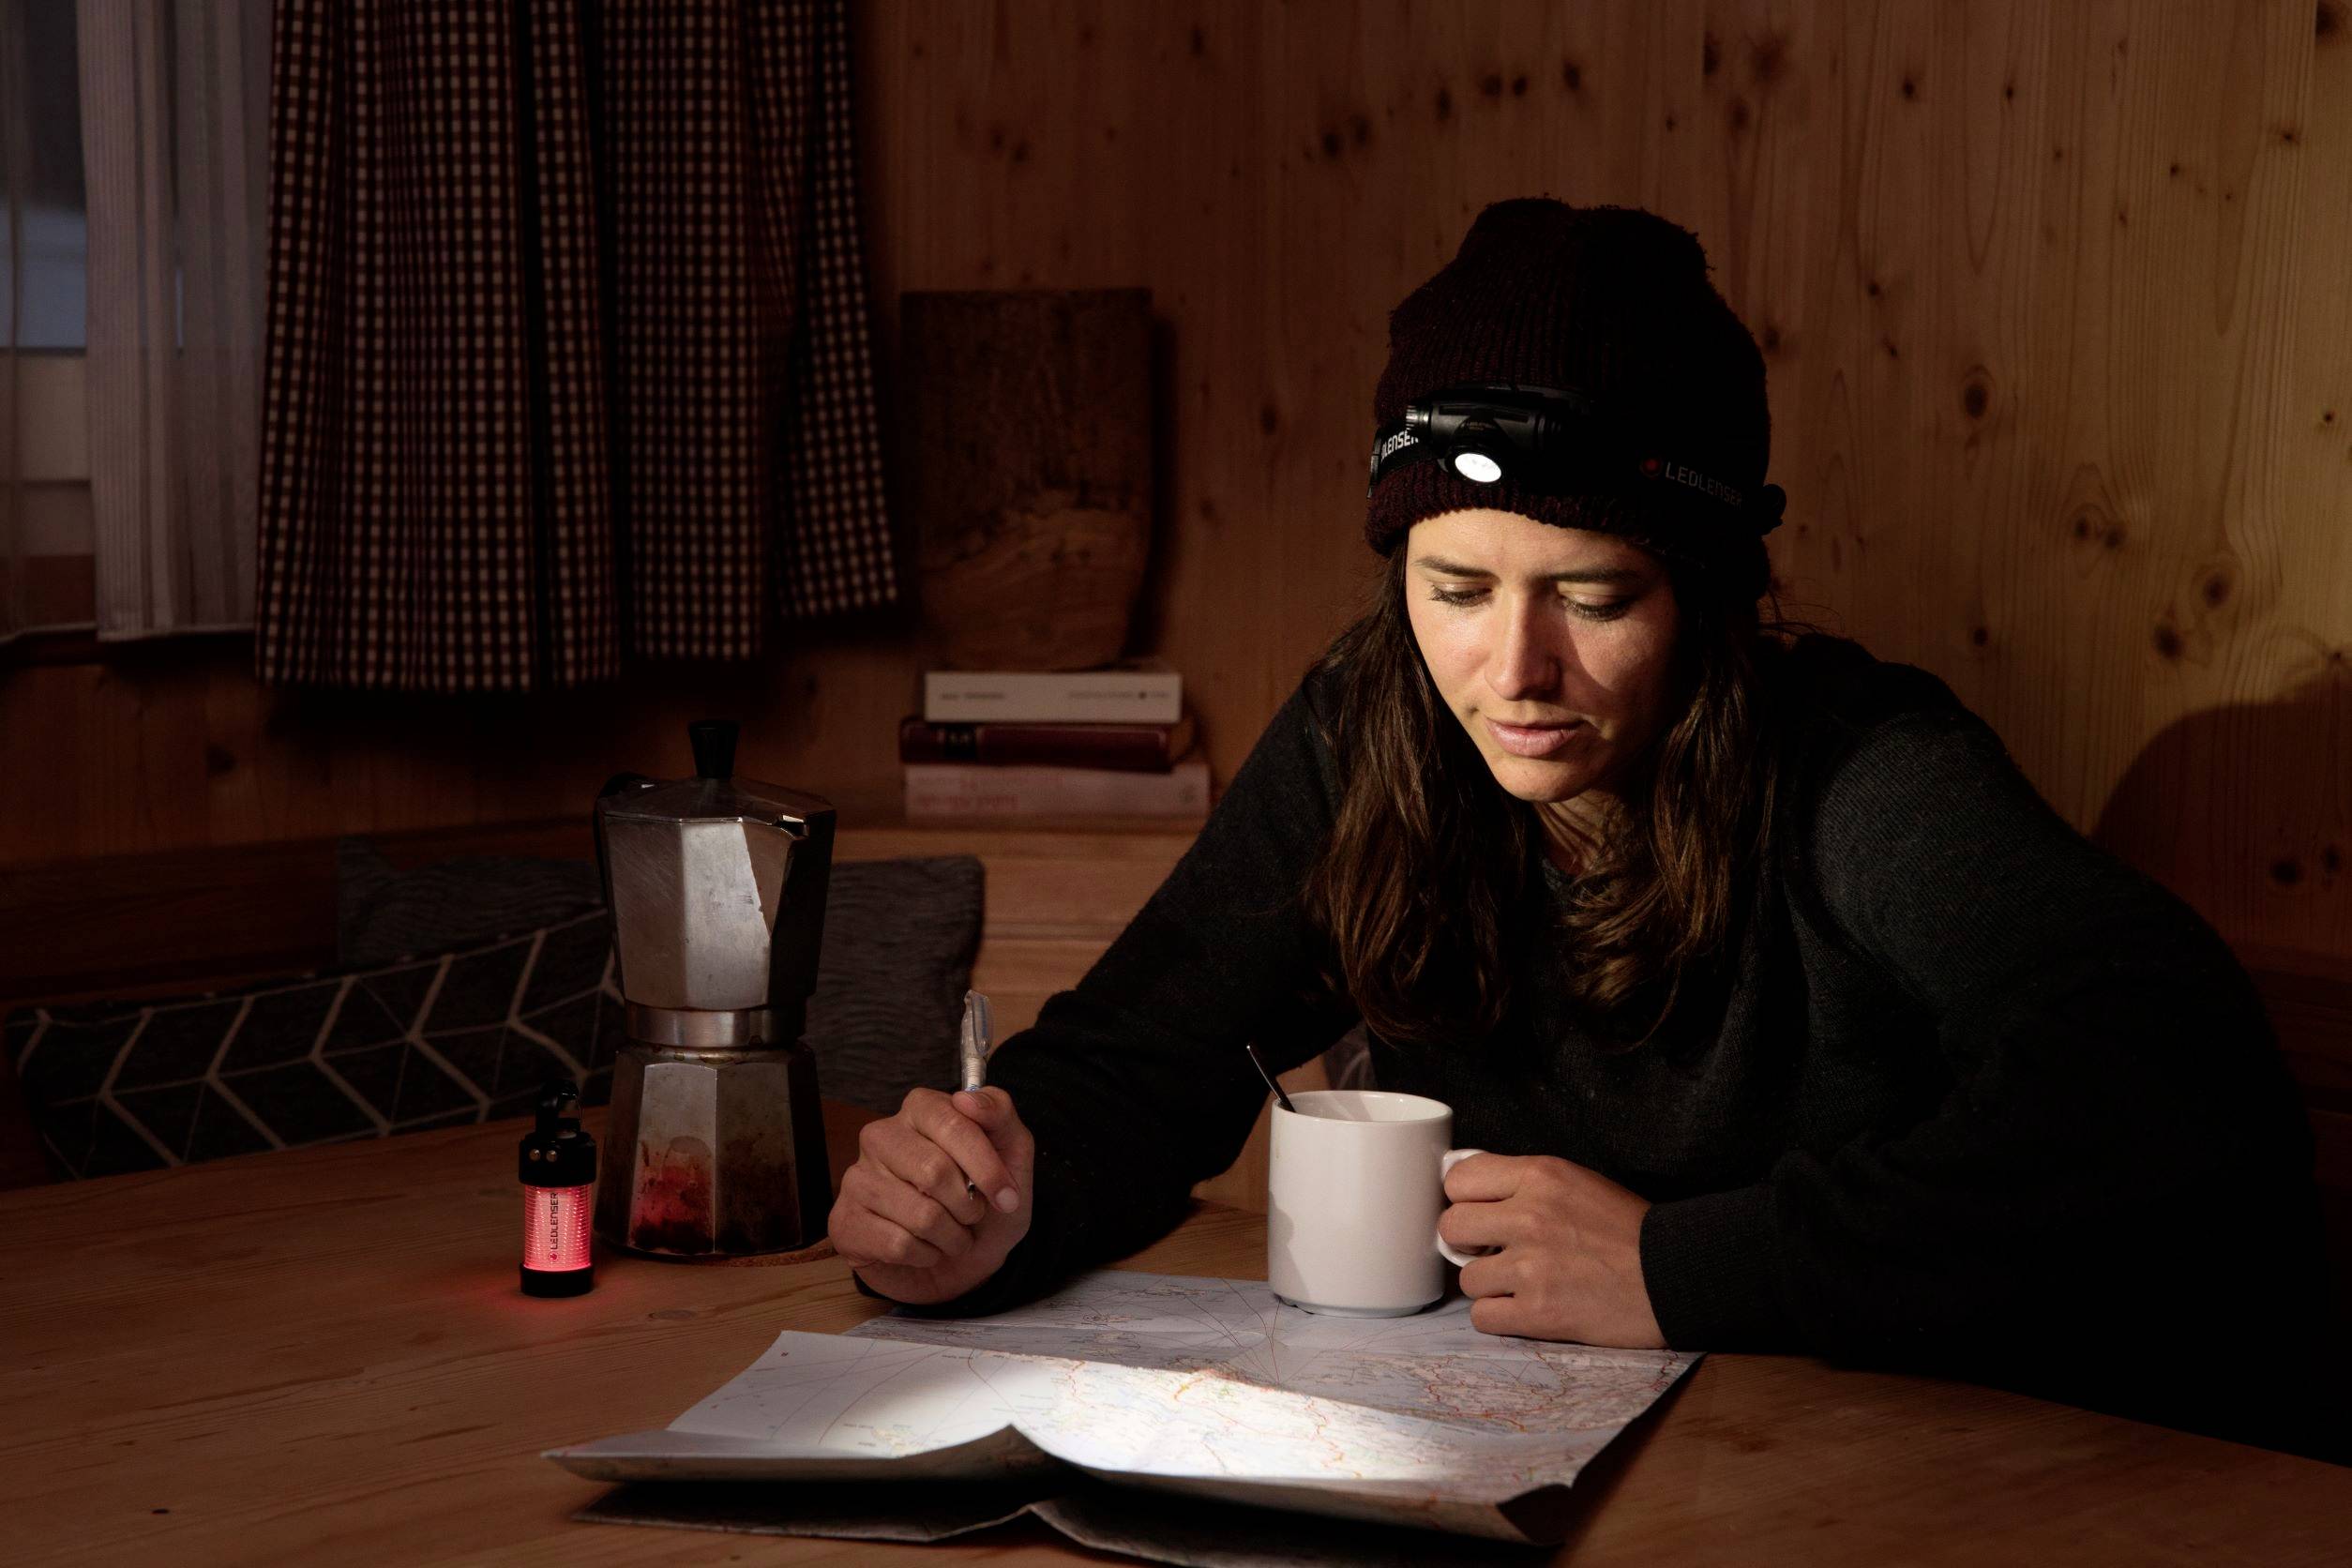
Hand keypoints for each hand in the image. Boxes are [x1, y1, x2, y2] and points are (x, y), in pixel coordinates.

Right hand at [829, 1086, 1033, 1306]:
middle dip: (968, 1206)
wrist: (963, 1265)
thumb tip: (967, 1099)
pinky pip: (899, 1244)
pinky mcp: (846, 1221)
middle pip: (934, 1171)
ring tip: (951, 1234)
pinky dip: (926, 1255)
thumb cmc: (985, 1205)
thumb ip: (1000, 1116)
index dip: (987, 1166)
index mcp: (921, 1110)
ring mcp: (858, 1178)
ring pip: (920, 1215)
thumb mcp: (1012, 1158)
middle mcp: (881, 1136)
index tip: (1007, 1197)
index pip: (953, 1123)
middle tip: (972, 1216)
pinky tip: (924, 1248)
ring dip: (951, 1237)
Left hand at [1438, 1152, 1665, 1348]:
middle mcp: (1529, 1215)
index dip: (1464, 1199)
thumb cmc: (1628, 1231)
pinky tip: (1527, 1309)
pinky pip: (1482, 1316)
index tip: (1480, 1214)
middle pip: (1451, 1226)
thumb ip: (1525, 1184)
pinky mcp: (1537, 1312)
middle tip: (1495, 1252)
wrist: (1674, 1276)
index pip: (1458, 1179)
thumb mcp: (1577, 1183)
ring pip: (1466, 1277)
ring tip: (1523, 1283)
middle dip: (1468, 1243)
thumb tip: (1470, 1195)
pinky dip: (1500, 1317)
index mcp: (1540, 1176)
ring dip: (1488, 1285)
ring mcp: (1531, 1266)